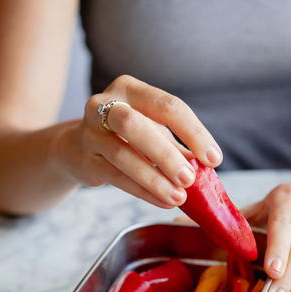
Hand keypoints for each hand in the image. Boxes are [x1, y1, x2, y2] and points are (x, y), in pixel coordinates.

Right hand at [55, 75, 222, 207]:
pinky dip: (142, 192)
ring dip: (154, 179)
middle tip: (189, 179)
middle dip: (166, 154)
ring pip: (123, 156)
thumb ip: (177, 145)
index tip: (213, 159)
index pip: (167, 106)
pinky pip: (115, 177)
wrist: (77, 148)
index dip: (193, 133)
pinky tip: (162, 202)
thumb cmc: (126, 136)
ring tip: (178, 197)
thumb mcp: (153, 131)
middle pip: (135, 125)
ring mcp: (90, 132)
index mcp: (130, 89)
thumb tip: (207, 167)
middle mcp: (105, 104)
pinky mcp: (85, 160)